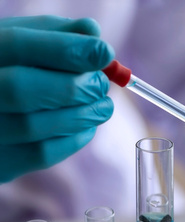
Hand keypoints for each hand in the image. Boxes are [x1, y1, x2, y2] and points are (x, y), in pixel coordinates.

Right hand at [0, 16, 114, 181]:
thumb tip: (93, 33)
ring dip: (81, 115)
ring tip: (102, 106)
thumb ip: (56, 34)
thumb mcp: (22, 39)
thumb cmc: (9, 67)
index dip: (68, 49)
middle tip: (102, 85)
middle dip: (75, 86)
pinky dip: (73, 140)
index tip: (105, 53)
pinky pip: (39, 154)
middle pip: (20, 89)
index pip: (18, 46)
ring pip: (32, 126)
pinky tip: (86, 126)